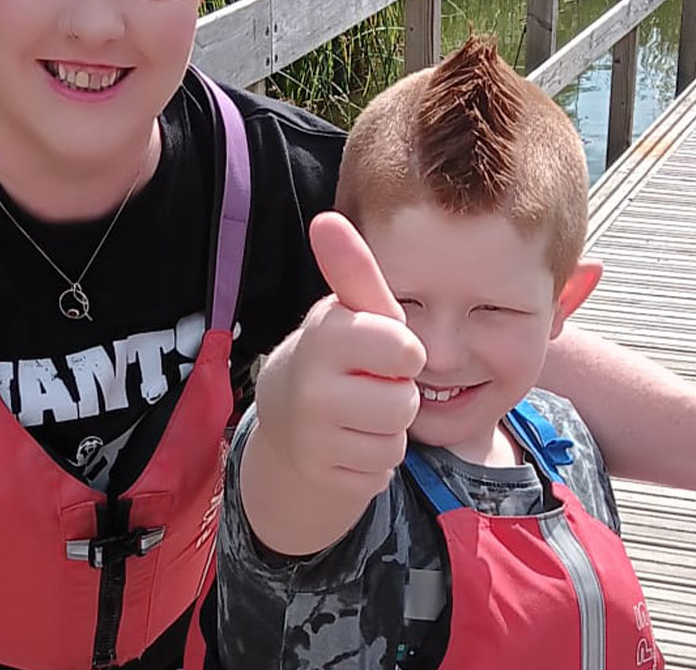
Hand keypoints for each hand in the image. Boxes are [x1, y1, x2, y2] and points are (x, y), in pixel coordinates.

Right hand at [253, 211, 425, 499]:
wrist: (289, 416)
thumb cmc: (339, 354)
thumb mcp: (351, 311)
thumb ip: (353, 269)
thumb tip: (326, 219)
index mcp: (327, 336)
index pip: (406, 350)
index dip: (404, 352)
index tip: (382, 348)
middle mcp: (312, 387)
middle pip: (404, 404)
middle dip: (396, 397)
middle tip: (367, 385)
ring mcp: (312, 436)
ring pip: (394, 443)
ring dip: (387, 432)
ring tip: (358, 414)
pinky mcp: (320, 476)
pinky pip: (379, 474)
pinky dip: (372, 461)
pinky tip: (348, 443)